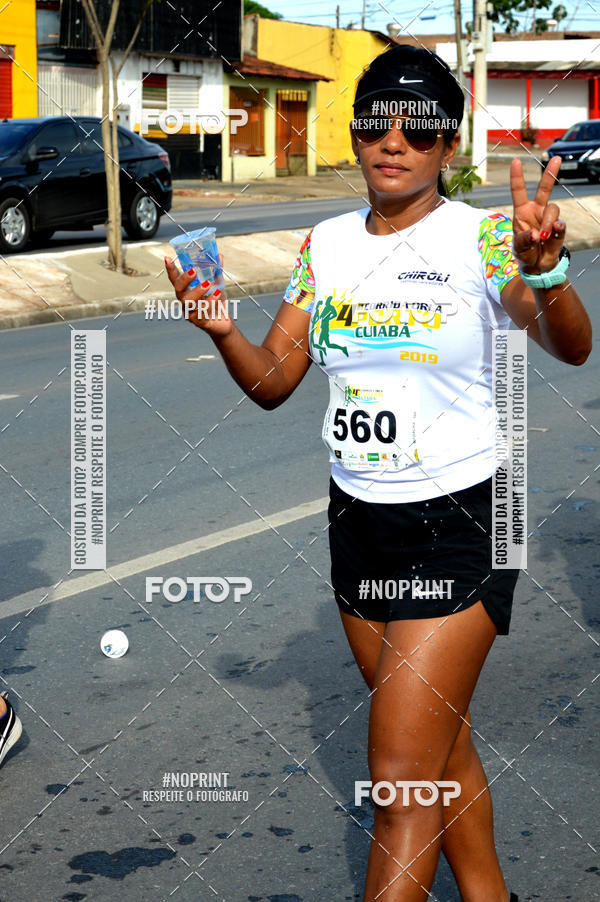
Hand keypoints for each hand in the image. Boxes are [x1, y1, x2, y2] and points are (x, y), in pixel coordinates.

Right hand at [164, 252, 232, 334]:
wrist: (224, 322)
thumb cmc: (216, 301)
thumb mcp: (218, 284)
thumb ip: (217, 271)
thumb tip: (219, 255)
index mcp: (187, 291)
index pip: (175, 279)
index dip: (170, 269)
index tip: (167, 258)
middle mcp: (185, 301)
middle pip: (178, 290)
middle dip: (184, 279)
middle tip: (194, 271)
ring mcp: (190, 312)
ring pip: (188, 302)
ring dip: (198, 291)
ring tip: (209, 284)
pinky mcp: (199, 322)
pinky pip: (201, 312)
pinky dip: (210, 302)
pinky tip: (218, 294)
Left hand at [510, 156, 565, 274]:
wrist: (536, 265)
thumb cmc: (524, 252)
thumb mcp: (519, 248)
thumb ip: (524, 240)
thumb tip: (536, 235)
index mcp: (522, 212)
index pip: (519, 191)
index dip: (517, 177)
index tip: (516, 161)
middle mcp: (536, 211)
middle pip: (545, 189)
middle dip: (550, 174)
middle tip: (557, 159)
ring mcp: (548, 218)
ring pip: (553, 210)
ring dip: (547, 222)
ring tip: (542, 236)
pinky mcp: (559, 228)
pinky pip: (561, 224)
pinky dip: (557, 229)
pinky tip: (551, 234)